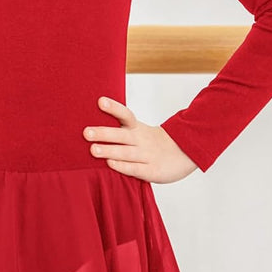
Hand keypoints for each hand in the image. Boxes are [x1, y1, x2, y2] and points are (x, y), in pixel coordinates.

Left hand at [83, 96, 197, 183]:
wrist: (185, 152)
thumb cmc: (153, 142)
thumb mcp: (139, 131)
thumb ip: (120, 129)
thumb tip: (92, 124)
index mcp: (137, 128)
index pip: (125, 115)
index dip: (113, 108)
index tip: (100, 101)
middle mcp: (141, 140)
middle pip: (121, 135)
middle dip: (103, 133)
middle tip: (86, 132)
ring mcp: (147, 155)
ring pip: (126, 152)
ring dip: (109, 150)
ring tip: (93, 150)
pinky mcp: (152, 170)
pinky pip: (135, 168)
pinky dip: (123, 166)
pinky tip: (110, 164)